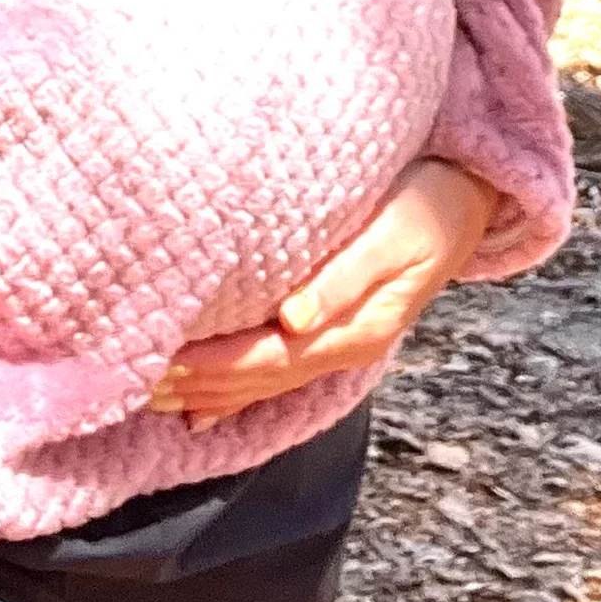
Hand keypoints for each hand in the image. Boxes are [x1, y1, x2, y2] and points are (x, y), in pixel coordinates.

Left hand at [148, 160, 496, 425]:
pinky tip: (203, 408)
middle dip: (195, 384)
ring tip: (151, 394)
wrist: (472, 193)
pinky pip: (277, 367)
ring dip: (208, 390)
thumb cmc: (430, 204)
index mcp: (354, 328)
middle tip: (129, 383)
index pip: (265, 359)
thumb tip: (292, 321)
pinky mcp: (336, 323)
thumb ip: (343, 280)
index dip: (210, 368)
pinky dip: (237, 390)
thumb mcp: (394, 237)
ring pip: (263, 378)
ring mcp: (340, 339)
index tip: (156, 365)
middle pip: (257, 377)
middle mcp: (342, 343)